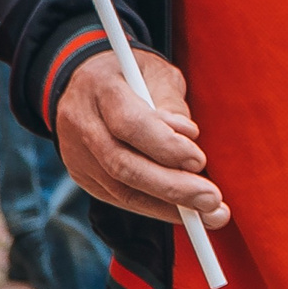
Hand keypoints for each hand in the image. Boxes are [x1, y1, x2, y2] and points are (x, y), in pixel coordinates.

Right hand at [53, 48, 228, 228]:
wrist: (84, 81)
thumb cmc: (133, 74)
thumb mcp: (156, 72)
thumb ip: (171, 103)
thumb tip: (187, 139)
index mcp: (101, 87)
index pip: (129, 123)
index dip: (165, 145)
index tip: (199, 161)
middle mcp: (81, 123)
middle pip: (122, 164)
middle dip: (171, 187)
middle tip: (212, 201)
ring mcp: (76, 153)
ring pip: (119, 188)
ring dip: (167, 207)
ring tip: (208, 215)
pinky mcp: (82, 175)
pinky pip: (118, 197)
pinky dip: (154, 207)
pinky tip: (184, 212)